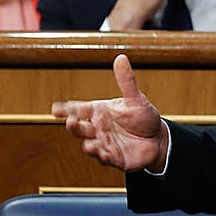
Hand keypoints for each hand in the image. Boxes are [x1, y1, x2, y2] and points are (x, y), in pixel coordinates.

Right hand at [51, 54, 168, 171]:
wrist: (159, 140)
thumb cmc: (144, 118)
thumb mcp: (136, 99)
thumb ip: (126, 80)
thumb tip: (121, 57)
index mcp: (99, 112)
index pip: (78, 109)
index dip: (66, 109)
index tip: (56, 109)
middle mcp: (98, 128)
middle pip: (79, 128)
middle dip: (73, 126)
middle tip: (70, 122)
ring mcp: (104, 144)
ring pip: (89, 145)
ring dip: (88, 145)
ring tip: (89, 144)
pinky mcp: (114, 158)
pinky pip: (105, 158)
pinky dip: (103, 156)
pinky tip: (104, 153)